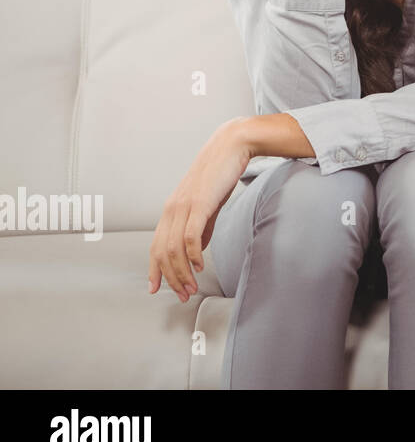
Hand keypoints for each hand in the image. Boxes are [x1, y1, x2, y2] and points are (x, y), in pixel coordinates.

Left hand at [147, 118, 253, 303]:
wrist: (232, 146)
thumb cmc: (221, 173)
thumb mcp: (208, 205)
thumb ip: (201, 227)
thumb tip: (196, 251)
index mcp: (172, 210)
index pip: (156, 246)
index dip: (154, 270)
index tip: (156, 289)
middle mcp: (172, 209)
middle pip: (162, 252)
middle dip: (170, 278)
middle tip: (183, 294)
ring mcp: (184, 206)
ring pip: (174, 249)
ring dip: (182, 272)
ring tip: (192, 287)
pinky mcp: (199, 204)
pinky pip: (190, 237)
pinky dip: (193, 256)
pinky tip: (201, 266)